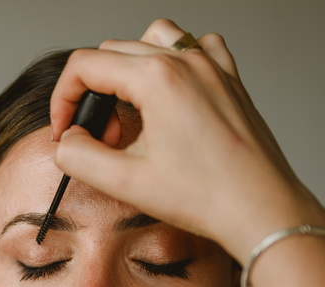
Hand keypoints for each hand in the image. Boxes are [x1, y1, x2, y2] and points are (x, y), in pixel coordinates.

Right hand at [50, 19, 324, 262]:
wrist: (261, 210)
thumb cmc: (205, 197)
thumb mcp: (124, 182)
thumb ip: (79, 157)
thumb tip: (68, 141)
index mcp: (157, 78)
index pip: (85, 65)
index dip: (63, 100)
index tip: (66, 133)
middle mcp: (186, 61)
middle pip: (113, 52)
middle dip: (93, 93)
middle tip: (101, 138)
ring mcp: (213, 67)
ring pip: (152, 39)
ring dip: (129, 70)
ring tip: (131, 112)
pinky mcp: (231, 81)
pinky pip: (196, 48)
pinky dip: (173, 63)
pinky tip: (170, 98)